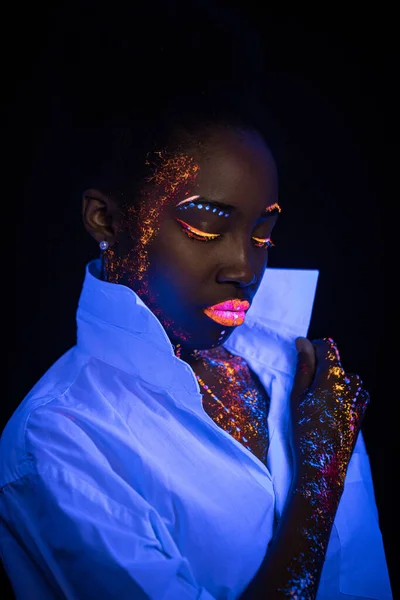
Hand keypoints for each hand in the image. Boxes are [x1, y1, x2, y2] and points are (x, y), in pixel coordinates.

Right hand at [290, 337, 369, 493]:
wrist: (322, 463)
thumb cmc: (304, 428)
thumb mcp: (297, 395)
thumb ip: (303, 366)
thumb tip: (303, 342)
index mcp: (332, 376)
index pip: (327, 347)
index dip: (313, 347)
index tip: (302, 355)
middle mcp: (350, 383)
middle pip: (336, 363)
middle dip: (320, 366)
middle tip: (304, 385)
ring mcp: (358, 398)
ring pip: (347, 378)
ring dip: (333, 380)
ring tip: (318, 397)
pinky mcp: (361, 412)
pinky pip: (357, 393)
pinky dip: (345, 393)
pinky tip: (333, 405)